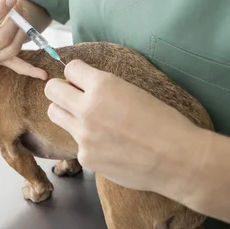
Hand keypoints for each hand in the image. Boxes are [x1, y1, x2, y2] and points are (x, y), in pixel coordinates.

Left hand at [44, 59, 200, 193]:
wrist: (177, 159)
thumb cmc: (164, 122)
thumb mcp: (134, 91)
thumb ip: (104, 88)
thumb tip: (84, 87)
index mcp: (103, 85)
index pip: (70, 68)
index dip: (77, 74)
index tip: (83, 80)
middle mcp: (87, 108)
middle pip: (52, 90)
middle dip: (61, 89)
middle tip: (74, 96)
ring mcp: (83, 135)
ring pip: (56, 114)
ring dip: (67, 112)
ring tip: (87, 120)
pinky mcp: (86, 157)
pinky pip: (76, 143)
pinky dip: (88, 142)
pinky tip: (109, 147)